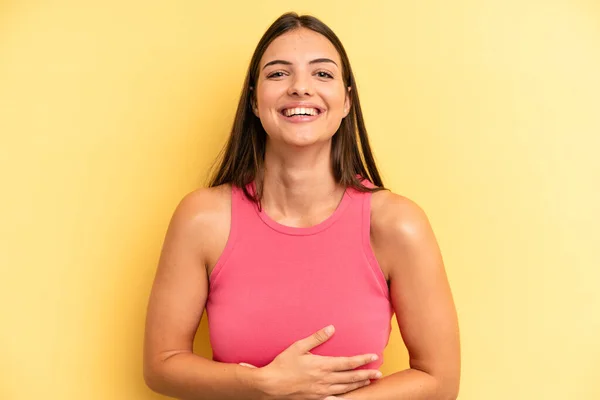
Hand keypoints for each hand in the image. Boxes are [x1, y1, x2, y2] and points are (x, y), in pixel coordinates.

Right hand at [245, 325, 381, 399]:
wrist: (270, 385)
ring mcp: (321, 391)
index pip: (348, 362)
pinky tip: (349, 396)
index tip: (373, 356)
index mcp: (322, 365)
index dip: (362, 359)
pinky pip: (335, 399)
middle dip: (366, 375)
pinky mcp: (316, 399)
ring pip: (345, 389)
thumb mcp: (298, 347)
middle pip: (351, 377)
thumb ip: (316, 338)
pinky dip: (345, 397)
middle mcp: (325, 379)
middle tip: (378, 373)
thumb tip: (331, 328)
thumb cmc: (282, 364)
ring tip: (368, 382)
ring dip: (358, 385)